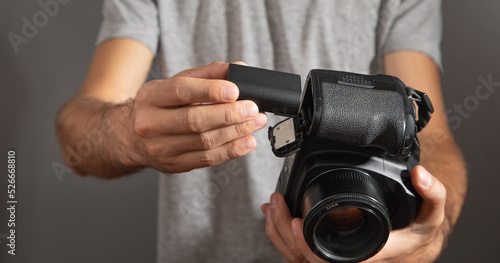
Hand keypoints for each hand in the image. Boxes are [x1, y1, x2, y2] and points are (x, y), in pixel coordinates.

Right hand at [131, 62, 266, 172]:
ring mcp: (161, 148)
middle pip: (194, 120)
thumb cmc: (159, 106)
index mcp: (150, 97)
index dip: (210, 91)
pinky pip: (207, 159)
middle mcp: (151, 124)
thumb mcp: (176, 83)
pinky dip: (231, 150)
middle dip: (229, 115)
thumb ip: (208, 74)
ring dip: (236, 132)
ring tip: (255, 123)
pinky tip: (247, 141)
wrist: (131, 137)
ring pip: (204, 142)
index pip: (181, 92)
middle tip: (252, 109)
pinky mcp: (174, 165)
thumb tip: (239, 70)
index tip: (235, 90)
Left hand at [261, 165, 446, 262]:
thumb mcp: (431, 215)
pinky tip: (277, 219)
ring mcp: (337, 259)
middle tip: (276, 206)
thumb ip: (433, 195)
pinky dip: (283, 238)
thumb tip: (421, 175)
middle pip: (305, 260)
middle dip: (284, 234)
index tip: (296, 221)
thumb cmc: (418, 233)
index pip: (330, 261)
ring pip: (298, 260)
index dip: (307, 246)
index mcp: (369, 257)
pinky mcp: (329, 254)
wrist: (414, 245)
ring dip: (279, 235)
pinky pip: (300, 255)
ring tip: (272, 208)